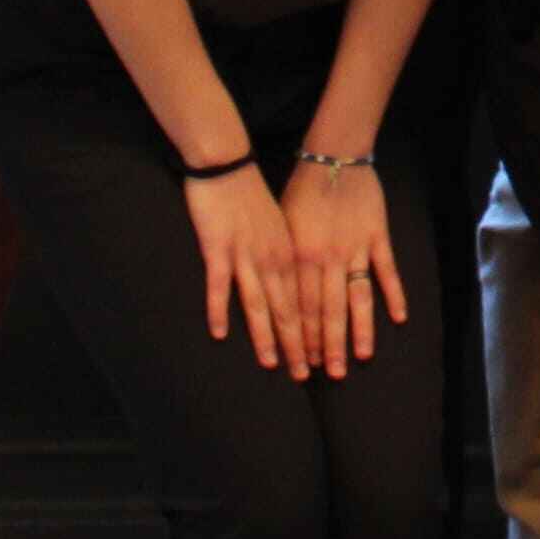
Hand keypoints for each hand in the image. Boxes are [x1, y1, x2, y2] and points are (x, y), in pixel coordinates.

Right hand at [183, 166, 314, 373]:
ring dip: (267, 337)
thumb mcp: (280, 226)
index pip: (306, 301)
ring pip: (260, 303)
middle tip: (304, 375)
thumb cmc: (252, 195)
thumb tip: (291, 284)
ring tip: (272, 364)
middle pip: (288, 309)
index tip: (320, 359)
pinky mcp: (219, 248)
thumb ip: (285, 256)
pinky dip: (220, 310)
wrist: (228, 163)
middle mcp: (274, 258)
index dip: (313, 332)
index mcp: (291, 252)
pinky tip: (219, 333)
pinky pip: (220, 285)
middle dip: (298, 344)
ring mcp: (246, 255)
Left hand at [283, 160, 405, 375]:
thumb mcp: (282, 226)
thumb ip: (284, 262)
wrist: (332, 156)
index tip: (304, 364)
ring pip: (357, 297)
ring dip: (359, 329)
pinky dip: (394, 294)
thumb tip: (276, 297)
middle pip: (327, 310)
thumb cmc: (301, 191)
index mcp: (300, 257)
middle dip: (328, 345)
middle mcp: (327, 258)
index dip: (302, 338)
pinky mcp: (377, 237)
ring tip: (360, 356)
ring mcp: (355, 249)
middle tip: (332, 374)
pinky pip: (386, 271)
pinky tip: (398, 318)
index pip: (300, 307)